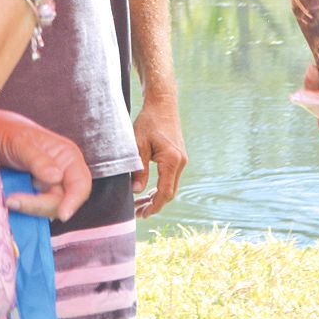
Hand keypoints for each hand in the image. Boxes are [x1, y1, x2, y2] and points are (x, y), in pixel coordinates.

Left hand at [0, 109, 91, 222]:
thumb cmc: (11, 132)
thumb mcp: (22, 142)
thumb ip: (39, 160)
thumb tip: (57, 178)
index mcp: (68, 157)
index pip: (80, 184)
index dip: (74, 201)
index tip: (63, 214)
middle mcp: (63, 174)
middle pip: (63, 201)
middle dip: (41, 205)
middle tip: (13, 201)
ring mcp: (49, 187)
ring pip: (48, 209)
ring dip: (30, 208)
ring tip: (8, 200)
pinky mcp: (36, 196)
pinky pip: (36, 210)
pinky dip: (24, 210)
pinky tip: (10, 202)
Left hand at [131, 93, 186, 216]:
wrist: (162, 104)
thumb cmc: (148, 121)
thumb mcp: (138, 145)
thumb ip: (139, 169)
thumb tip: (137, 192)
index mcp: (172, 160)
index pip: (165, 192)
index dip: (154, 206)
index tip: (142, 214)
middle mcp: (180, 162)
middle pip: (170, 192)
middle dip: (155, 205)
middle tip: (138, 213)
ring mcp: (181, 159)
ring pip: (171, 186)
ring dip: (157, 197)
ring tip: (141, 205)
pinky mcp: (178, 157)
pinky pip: (171, 178)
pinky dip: (161, 187)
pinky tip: (148, 191)